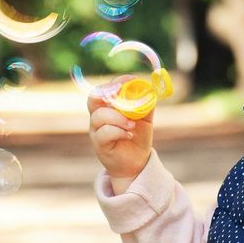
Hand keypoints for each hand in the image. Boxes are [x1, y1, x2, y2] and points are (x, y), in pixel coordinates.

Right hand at [88, 75, 153, 191]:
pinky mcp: (99, 144)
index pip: (105, 88)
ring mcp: (96, 130)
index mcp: (108, 106)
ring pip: (99, 116)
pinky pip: (104, 133)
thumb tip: (150, 89)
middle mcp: (99, 116)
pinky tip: (128, 134)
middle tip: (121, 93)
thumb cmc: (137, 136)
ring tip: (132, 124)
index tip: (131, 80)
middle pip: (93, 98)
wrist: (136, 162)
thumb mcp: (146, 118)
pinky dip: (118, 131)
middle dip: (107, 92)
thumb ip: (147, 103)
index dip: (116, 82)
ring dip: (118, 117)